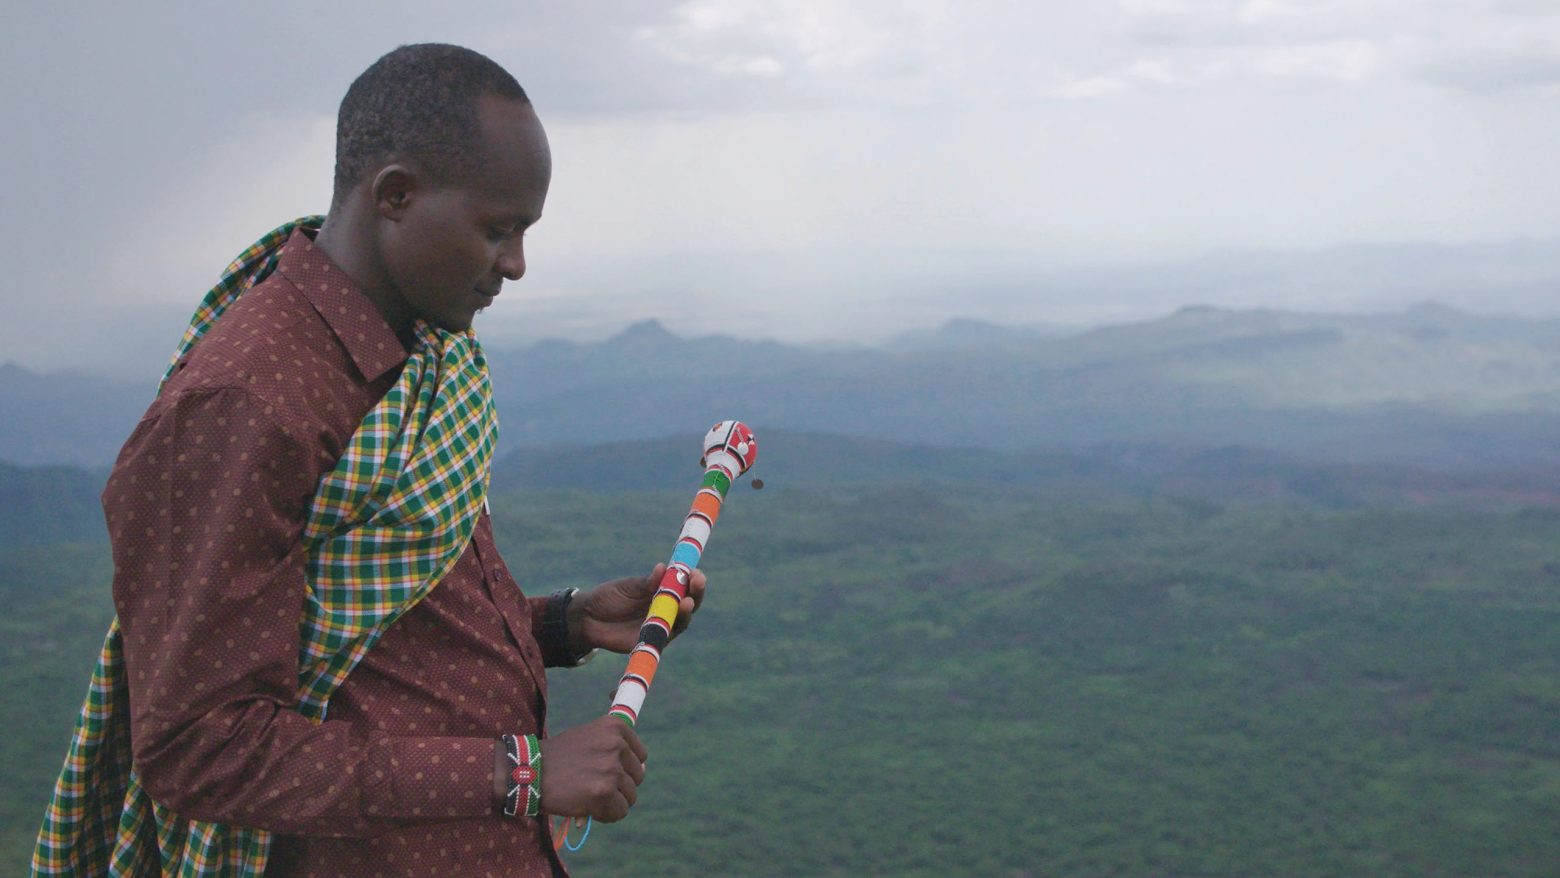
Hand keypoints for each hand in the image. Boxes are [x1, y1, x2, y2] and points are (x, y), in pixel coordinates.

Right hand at [538, 717, 647, 821]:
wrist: (529, 771)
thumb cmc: (558, 756)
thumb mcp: (588, 736)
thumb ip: (614, 747)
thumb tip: (642, 769)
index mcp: (615, 727)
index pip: (641, 756)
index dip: (626, 768)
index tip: (608, 772)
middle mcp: (616, 745)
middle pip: (637, 777)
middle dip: (620, 787)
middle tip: (596, 788)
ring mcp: (611, 769)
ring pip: (630, 797)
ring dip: (613, 802)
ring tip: (590, 799)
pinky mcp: (604, 792)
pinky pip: (619, 812)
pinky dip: (606, 815)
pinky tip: (590, 810)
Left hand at [569, 563, 706, 653]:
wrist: (588, 619)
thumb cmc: (609, 598)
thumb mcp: (627, 587)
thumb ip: (645, 583)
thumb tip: (663, 567)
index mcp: (663, 593)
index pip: (685, 586)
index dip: (693, 580)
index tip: (696, 572)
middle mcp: (665, 610)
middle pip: (689, 605)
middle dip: (696, 594)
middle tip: (697, 584)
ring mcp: (659, 627)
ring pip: (680, 622)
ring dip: (685, 613)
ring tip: (686, 602)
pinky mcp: (650, 642)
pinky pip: (662, 638)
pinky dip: (667, 631)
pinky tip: (668, 623)